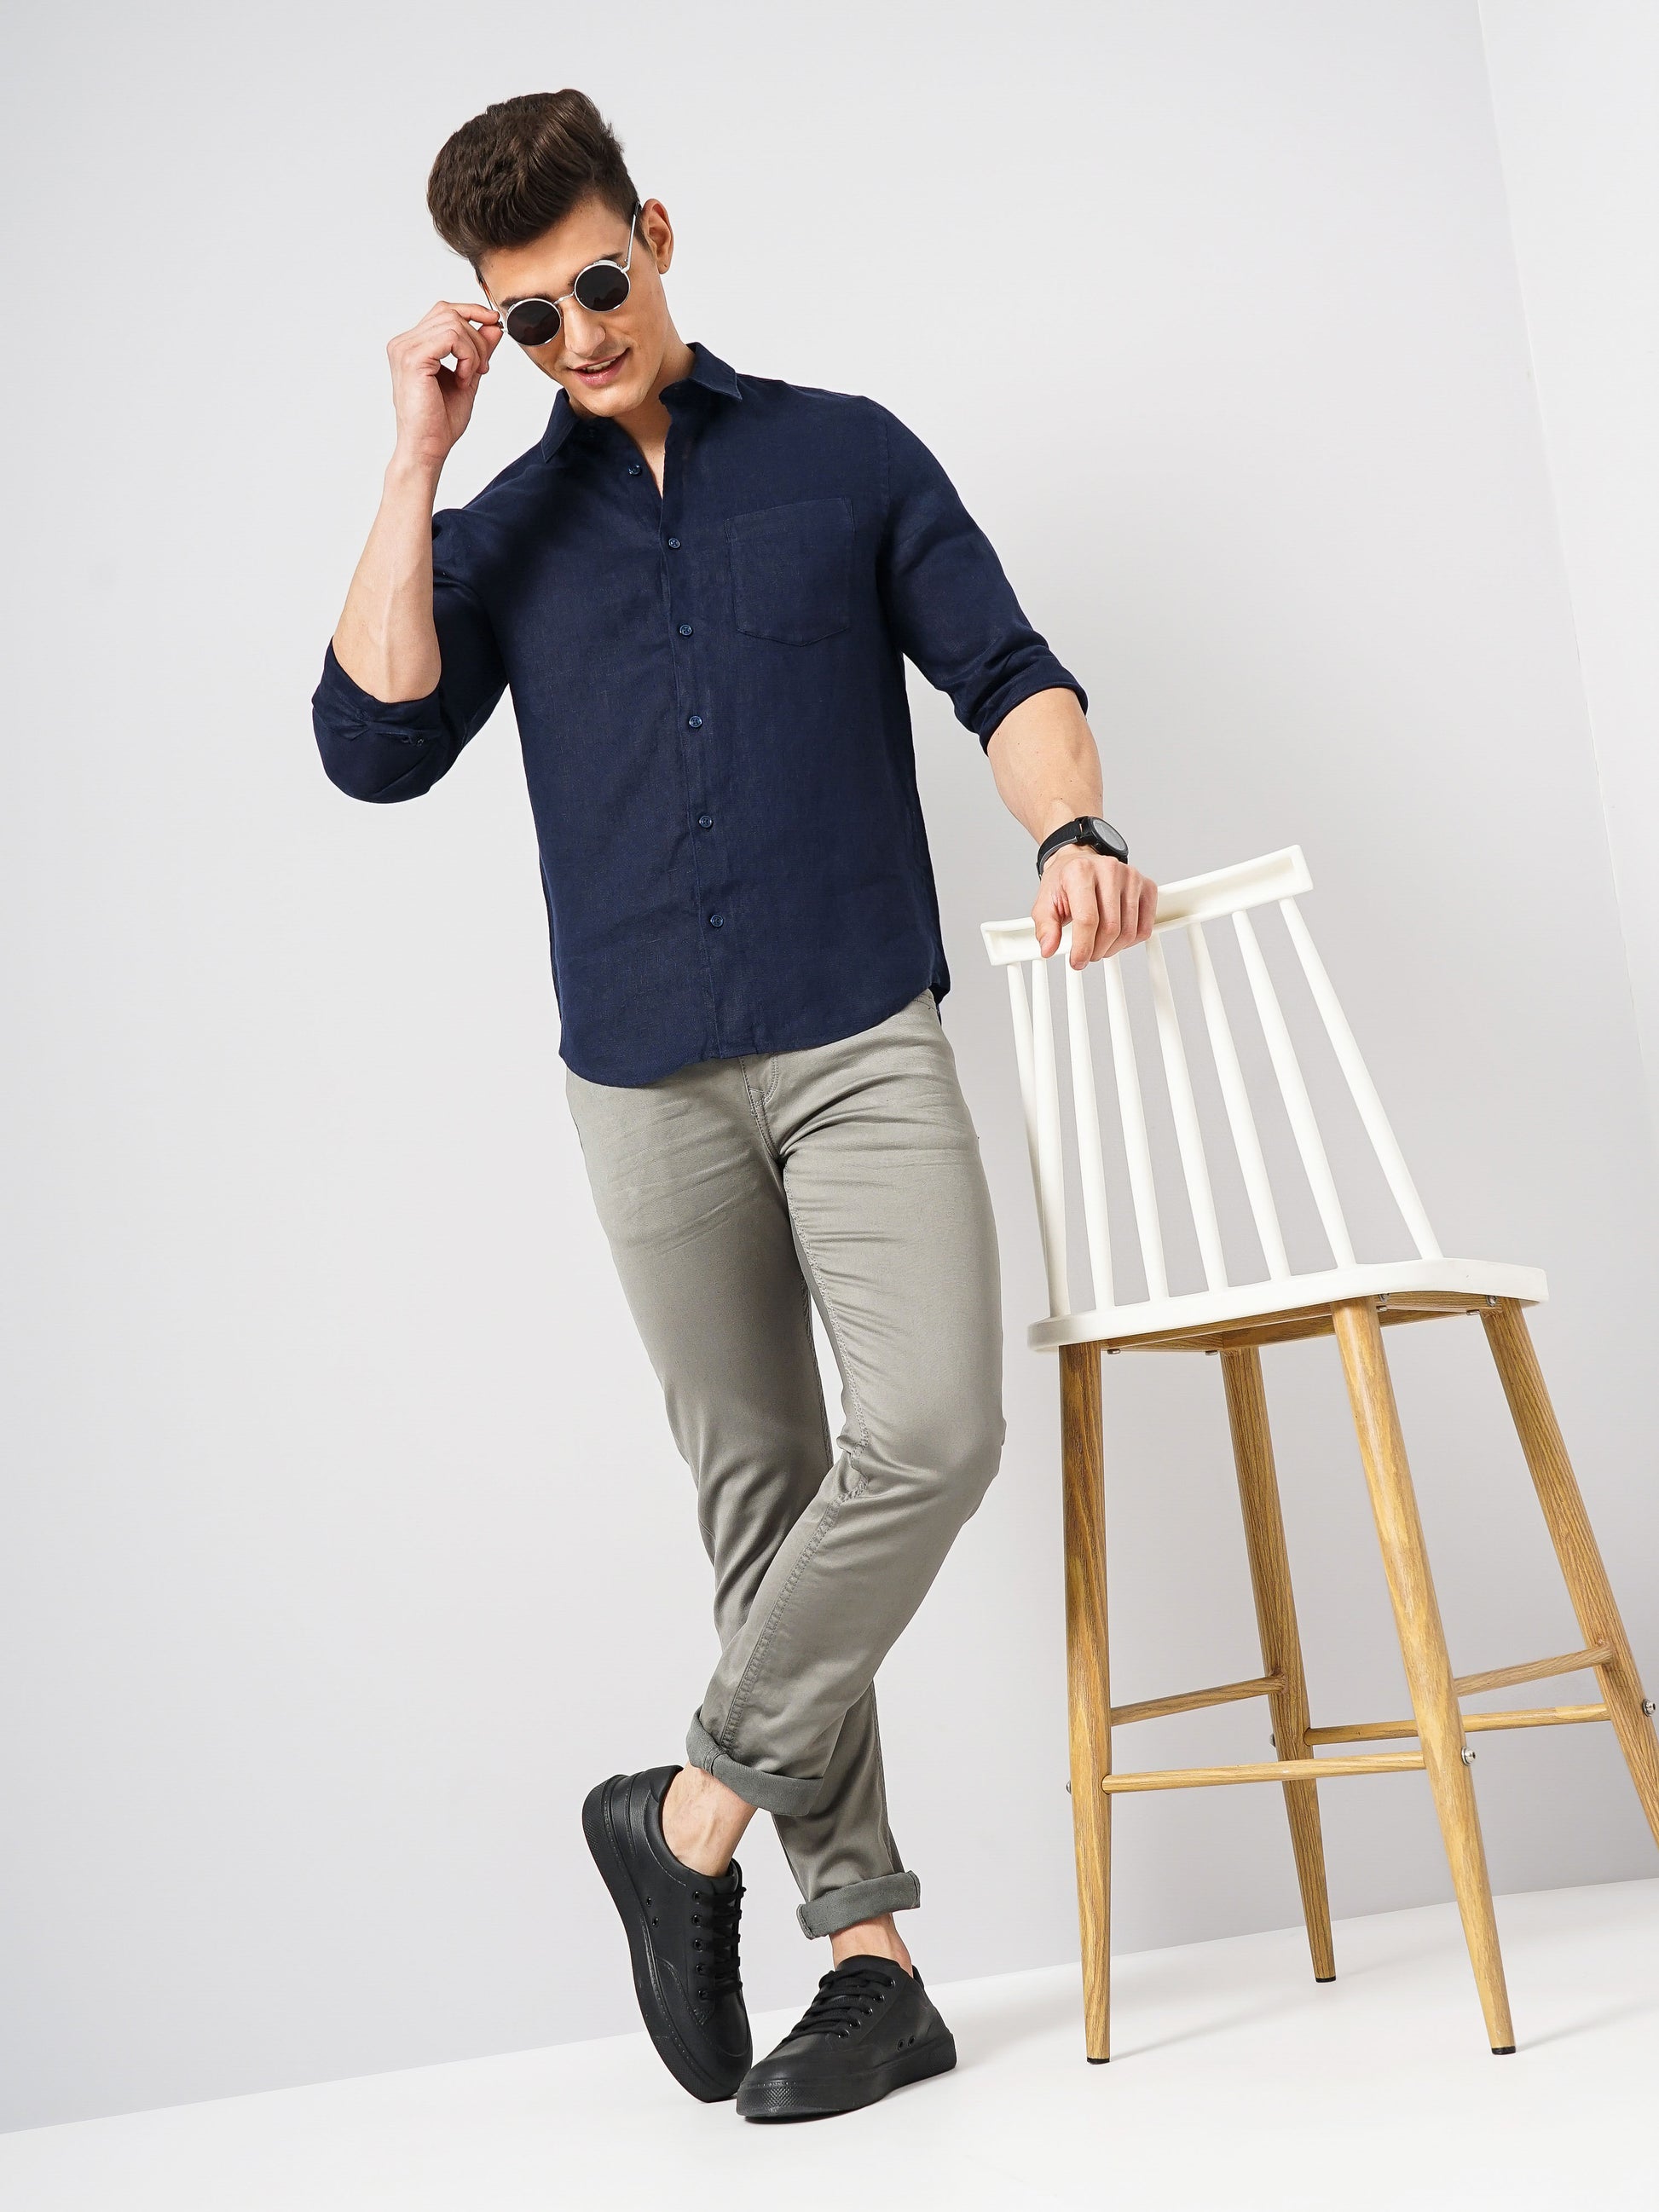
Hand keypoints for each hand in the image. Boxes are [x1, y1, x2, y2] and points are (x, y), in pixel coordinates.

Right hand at [387, 299, 503, 472]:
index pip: (443, 310)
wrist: (427, 449)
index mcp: (412, 346)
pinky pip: (452, 338)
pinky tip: (464, 379)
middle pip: (450, 313)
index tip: (494, 325)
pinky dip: (467, 357)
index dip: (471, 311)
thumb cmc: (440, 422)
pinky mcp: (413, 358)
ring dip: (473, 350)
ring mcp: (405, 349)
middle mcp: (404, 343)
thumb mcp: (468, 377)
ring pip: (453, 323)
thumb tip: (494, 325)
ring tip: (470, 376)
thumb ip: (478, 350)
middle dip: (477, 337)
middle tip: (483, 367)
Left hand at [1032, 846, 1157, 967]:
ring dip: (1113, 949)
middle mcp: (1109, 870)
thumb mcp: (1045, 904)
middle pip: (1110, 928)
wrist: (1079, 861)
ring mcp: (1131, 877)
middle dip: (1097, 951)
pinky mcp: (1146, 886)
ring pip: (1128, 931)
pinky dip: (1130, 942)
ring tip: (1099, 946)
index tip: (1077, 961)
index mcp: (1081, 871)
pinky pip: (1144, 927)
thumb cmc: (1064, 882)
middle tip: (1087, 955)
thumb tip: (1049, 949)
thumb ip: (1045, 928)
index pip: (1087, 919)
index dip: (1082, 947)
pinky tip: (1116, 938)